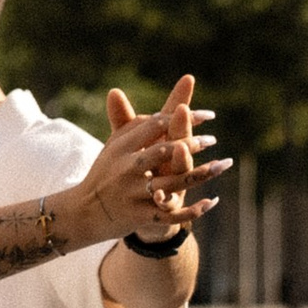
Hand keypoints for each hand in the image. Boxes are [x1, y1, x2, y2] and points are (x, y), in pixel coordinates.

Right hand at [78, 77, 223, 243]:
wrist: (85, 211)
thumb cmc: (107, 172)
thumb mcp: (114, 145)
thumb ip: (126, 120)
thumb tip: (118, 90)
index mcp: (121, 147)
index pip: (154, 125)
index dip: (181, 117)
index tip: (207, 115)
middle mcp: (126, 168)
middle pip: (161, 152)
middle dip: (189, 144)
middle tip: (211, 139)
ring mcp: (132, 194)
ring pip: (170, 184)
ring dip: (198, 175)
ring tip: (221, 165)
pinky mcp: (139, 216)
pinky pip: (169, 215)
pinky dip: (191, 210)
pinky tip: (211, 202)